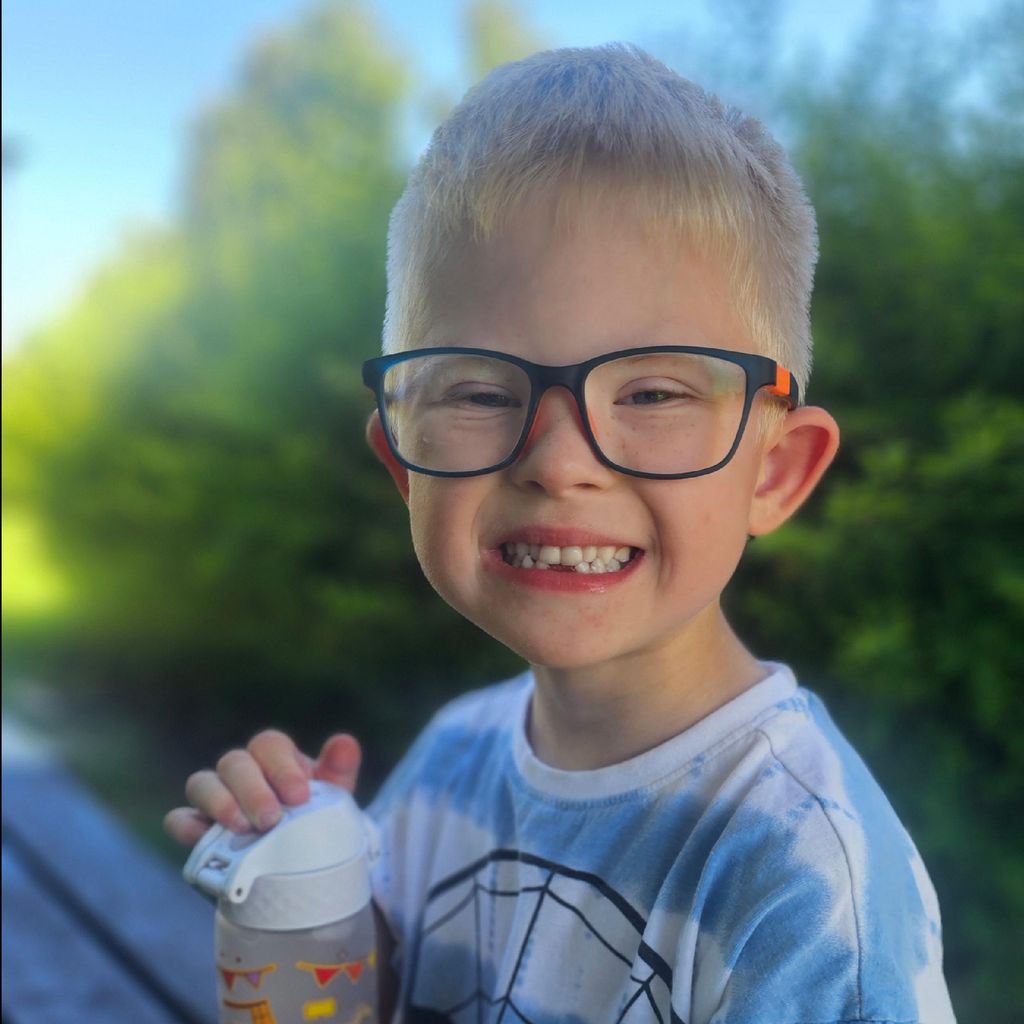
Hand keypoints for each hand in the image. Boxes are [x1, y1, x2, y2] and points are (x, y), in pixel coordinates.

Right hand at [163, 731, 361, 846]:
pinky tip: (202, 837)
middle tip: (271, 819)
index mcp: (275, 758)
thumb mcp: (333, 799)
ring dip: (219, 802)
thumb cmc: (317, 822)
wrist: (301, 868)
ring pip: (202, 783)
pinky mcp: (198, 830)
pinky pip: (179, 818)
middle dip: (252, 789)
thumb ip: (339, 771)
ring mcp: (216, 799)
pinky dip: (186, 825)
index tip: (300, 796)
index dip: (282, 767)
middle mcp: (242, 772)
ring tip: (241, 828)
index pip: (269, 744)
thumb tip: (346, 742)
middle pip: (235, 762)